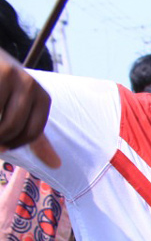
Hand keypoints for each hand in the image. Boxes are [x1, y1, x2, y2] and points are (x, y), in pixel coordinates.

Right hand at [0, 51, 58, 167]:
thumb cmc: (2, 85)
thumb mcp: (22, 107)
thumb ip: (35, 136)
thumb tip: (56, 165)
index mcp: (41, 96)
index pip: (32, 133)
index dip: (14, 143)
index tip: (3, 145)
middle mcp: (28, 84)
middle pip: (12, 126)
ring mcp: (8, 76)